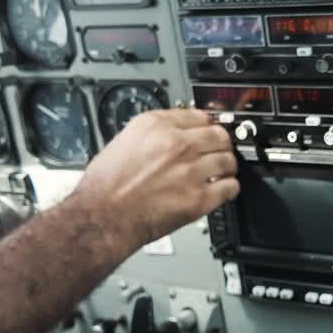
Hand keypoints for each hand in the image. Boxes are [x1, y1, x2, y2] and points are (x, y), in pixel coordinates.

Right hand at [71, 109, 238, 254]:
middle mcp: (177, 145)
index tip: (210, 131)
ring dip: (226, 167)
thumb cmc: (105, 185)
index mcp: (157, 126)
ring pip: (228, 161)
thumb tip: (177, 131)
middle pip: (219, 136)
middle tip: (219, 152)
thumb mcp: (124, 140)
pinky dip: (229, 189)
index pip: (199, 116)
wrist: (101, 216)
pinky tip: (220, 190)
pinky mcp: (199, 198)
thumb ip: (155, 132)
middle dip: (221, 145)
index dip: (207, 125)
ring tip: (220, 173)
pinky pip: (230, 188)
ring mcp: (190, 172)